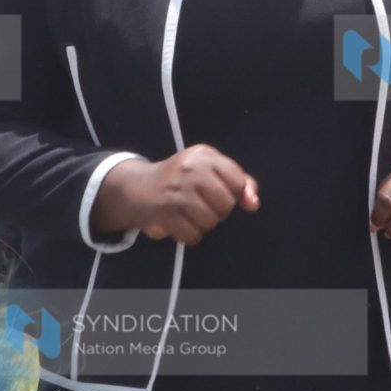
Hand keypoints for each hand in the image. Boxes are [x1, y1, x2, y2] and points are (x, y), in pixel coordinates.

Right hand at [94, 144, 258, 244]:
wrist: (138, 188)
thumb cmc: (182, 180)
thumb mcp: (209, 170)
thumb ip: (239, 183)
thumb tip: (253, 203)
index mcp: (204, 155)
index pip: (237, 182)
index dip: (232, 194)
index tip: (217, 192)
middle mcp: (190, 168)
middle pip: (226, 205)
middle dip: (217, 211)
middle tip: (200, 204)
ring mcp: (177, 190)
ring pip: (210, 222)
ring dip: (202, 224)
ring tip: (189, 213)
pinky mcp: (165, 211)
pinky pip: (193, 235)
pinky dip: (189, 235)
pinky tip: (179, 223)